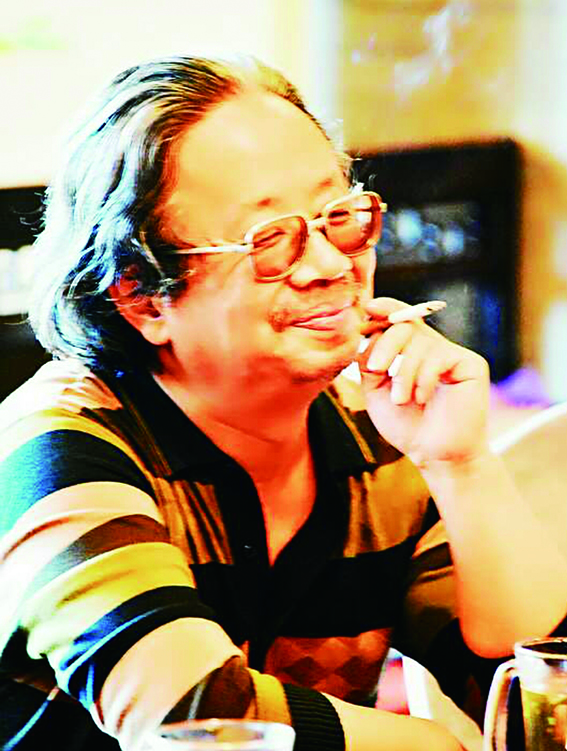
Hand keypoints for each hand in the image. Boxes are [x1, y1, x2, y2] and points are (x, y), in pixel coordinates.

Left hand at [357, 298, 490, 468]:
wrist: (434, 454)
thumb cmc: (406, 426)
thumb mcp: (375, 392)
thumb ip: (369, 362)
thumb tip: (364, 334)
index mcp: (411, 351)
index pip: (399, 319)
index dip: (386, 309)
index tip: (368, 308)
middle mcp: (433, 347)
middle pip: (406, 324)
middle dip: (386, 344)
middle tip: (377, 369)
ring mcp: (453, 354)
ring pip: (420, 342)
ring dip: (403, 373)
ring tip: (401, 400)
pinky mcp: (471, 364)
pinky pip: (439, 356)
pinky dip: (423, 378)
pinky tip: (422, 398)